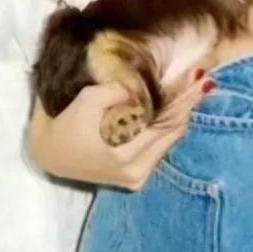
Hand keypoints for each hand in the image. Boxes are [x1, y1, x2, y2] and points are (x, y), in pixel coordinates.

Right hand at [28, 71, 209, 190]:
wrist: (46, 155)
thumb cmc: (64, 124)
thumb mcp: (88, 100)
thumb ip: (120, 91)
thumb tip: (148, 82)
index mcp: (124, 154)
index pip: (165, 119)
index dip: (182, 95)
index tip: (198, 73)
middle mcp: (135, 170)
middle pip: (172, 130)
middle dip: (189, 102)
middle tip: (206, 76)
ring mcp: (136, 176)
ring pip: (169, 139)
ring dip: (184, 112)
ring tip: (199, 87)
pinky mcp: (134, 177)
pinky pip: (160, 147)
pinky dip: (171, 126)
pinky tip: (181, 107)